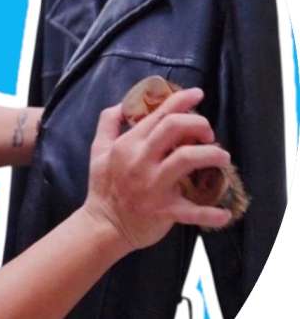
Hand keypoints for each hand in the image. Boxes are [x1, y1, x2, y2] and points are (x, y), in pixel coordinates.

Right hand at [82, 88, 231, 250]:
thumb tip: (121, 105)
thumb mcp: (97, 151)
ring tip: (222, 158)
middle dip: (198, 123)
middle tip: (208, 133)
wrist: (103, 226)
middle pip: (174, 127)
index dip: (181, 100)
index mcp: (127, 145)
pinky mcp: (163, 210)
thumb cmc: (103, 188)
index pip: (158, 114)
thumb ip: (107, 124)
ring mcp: (153, 185)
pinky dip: (211, 214)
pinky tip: (222, 214)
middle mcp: (140, 161)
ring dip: (212, 155)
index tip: (198, 94)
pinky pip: (193, 211)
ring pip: (187, 158)